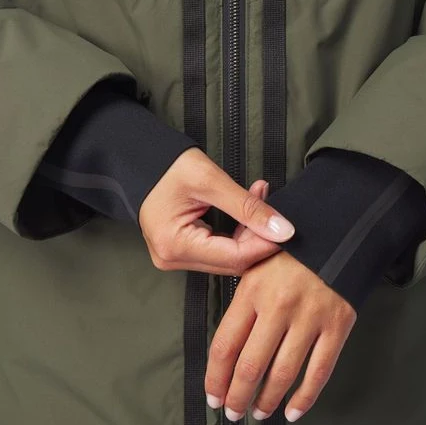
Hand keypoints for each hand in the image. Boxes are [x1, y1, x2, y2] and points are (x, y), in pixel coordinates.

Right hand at [138, 147, 294, 275]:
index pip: (234, 257)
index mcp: (175, 245)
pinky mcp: (181, 252)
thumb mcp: (211, 181)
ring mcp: (175, 258)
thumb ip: (248, 207)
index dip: (265, 244)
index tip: (285, 227)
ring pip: (228, 259)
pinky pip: (217, 252)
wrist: (139, 161)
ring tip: (258, 200)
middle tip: (271, 206)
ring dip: (249, 235)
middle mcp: (172, 258)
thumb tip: (283, 230)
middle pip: (232, 262)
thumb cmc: (168, 167)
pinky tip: (246, 214)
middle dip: (258, 238)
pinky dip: (236, 235)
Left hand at [204, 249, 356, 420]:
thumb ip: (239, 301)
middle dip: (238, 396)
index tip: (213, 396)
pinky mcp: (338, 324)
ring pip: (283, 373)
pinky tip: (293, 411)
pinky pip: (320, 370)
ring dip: (268, 400)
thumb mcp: (255, 262)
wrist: (340, 230)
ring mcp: (310, 316)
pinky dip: (305, 397)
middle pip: (250, 366)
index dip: (215, 378)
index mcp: (251, 289)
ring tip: (259, 413)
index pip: (224, 346)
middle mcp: (278, 305)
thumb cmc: (290, 250)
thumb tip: (224, 349)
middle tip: (233, 413)